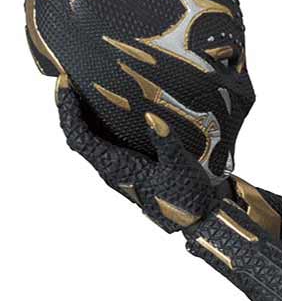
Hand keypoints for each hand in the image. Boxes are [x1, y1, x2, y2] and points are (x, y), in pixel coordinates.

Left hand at [56, 76, 218, 232]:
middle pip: (79, 136)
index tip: (65, 84)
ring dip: (83, 117)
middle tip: (71, 81)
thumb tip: (151, 118)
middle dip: (70, 109)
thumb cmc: (187, 196)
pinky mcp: (129, 170)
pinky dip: (99, 126)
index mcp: (117, 167)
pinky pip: (104, 145)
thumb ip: (165, 142)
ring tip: (86, 91)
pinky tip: (110, 115)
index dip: (67, 110)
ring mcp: (119, 170)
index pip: (79, 136)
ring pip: (90, 141)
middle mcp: (112, 169)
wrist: (197, 219)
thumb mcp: (179, 166)